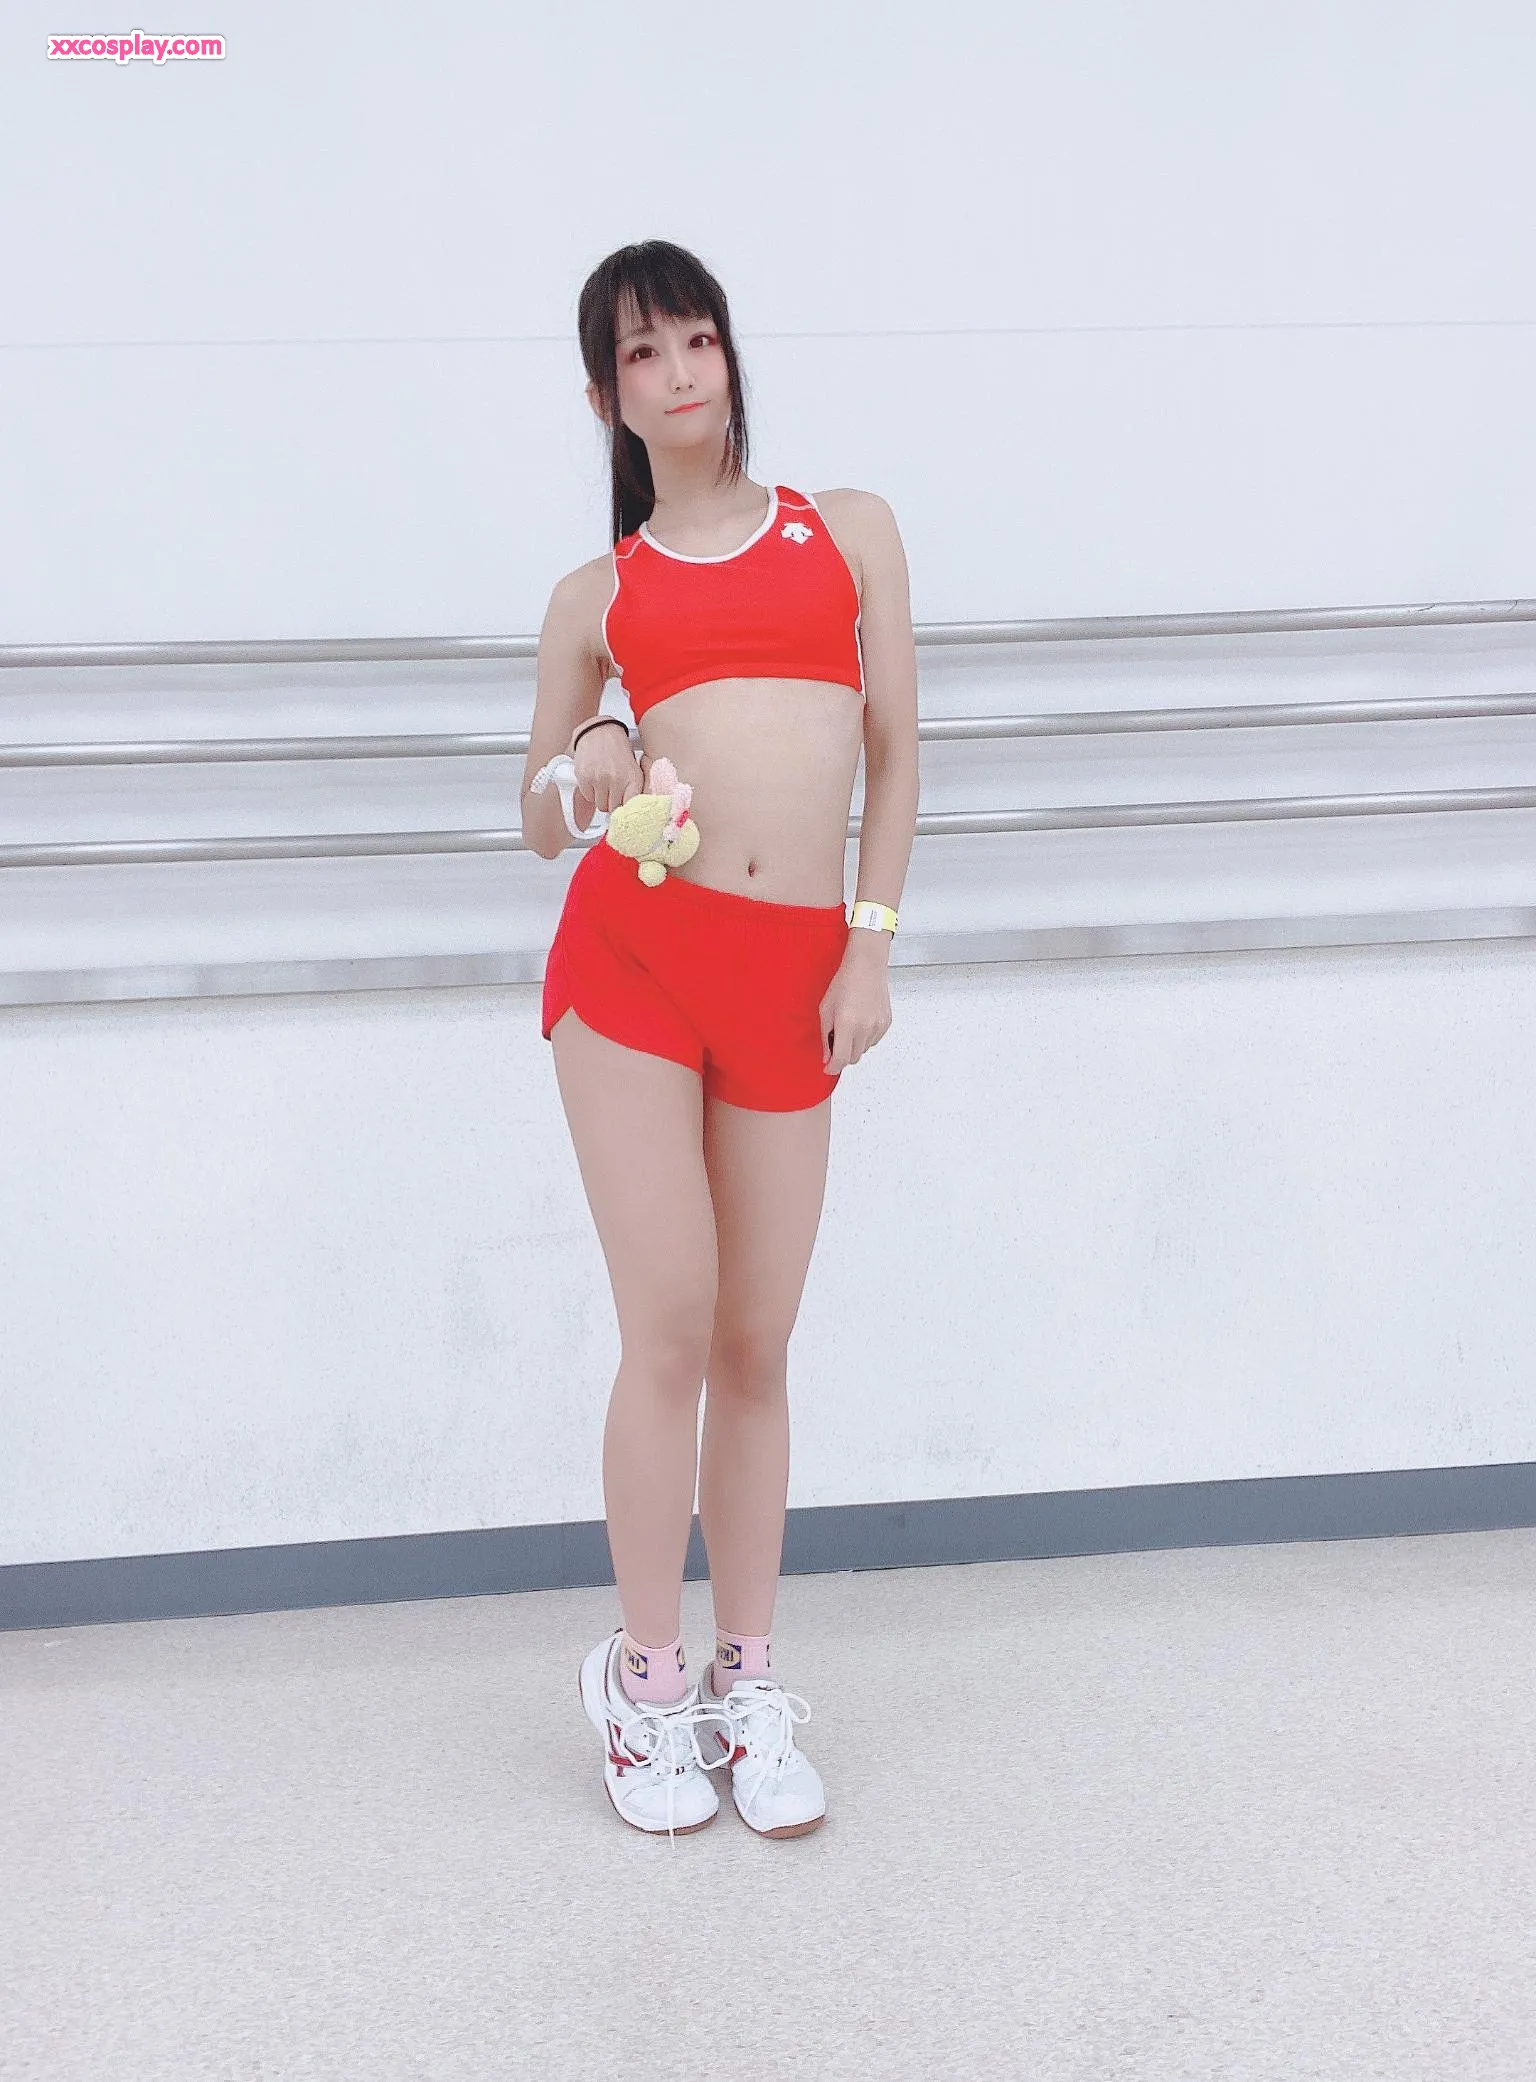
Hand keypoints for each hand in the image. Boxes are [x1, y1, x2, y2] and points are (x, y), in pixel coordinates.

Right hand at [571, 722, 641, 822]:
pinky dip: (590, 792)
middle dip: (613, 803)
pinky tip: (594, 779)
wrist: (599, 731)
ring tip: (604, 784)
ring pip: (601, 806)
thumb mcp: (633, 768)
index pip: (632, 808)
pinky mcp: (585, 778)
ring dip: (601, 799)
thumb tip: (631, 813)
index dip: (627, 813)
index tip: (626, 815)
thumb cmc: (617, 750)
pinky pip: (588, 797)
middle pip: (615, 810)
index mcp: (633, 778)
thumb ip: (633, 790)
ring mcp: (600, 779)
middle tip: (613, 792)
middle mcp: (617, 779)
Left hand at [819, 938, 892, 1072]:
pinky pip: (873, 1041)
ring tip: (849, 1025)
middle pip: (853, 1058)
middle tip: (835, 1041)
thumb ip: (825, 1037)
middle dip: (842, 1055)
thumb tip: (827, 1058)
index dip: (832, 1068)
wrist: (866, 967)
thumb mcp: (825, 1010)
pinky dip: (865, 1038)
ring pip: (864, 1050)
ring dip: (854, 1045)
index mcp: (847, 1024)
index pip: (841, 1059)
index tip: (827, 1068)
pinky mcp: (886, 1023)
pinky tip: (861, 1020)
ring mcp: (878, 1026)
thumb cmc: (843, 984)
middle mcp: (865, 1028)